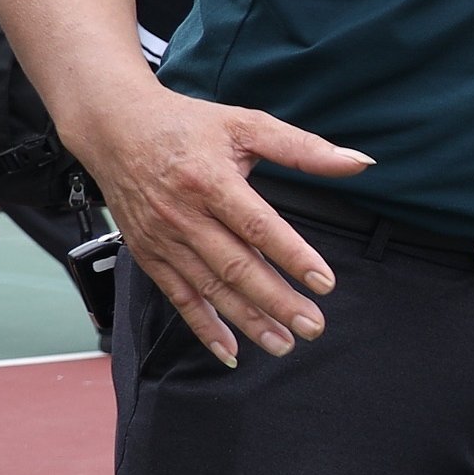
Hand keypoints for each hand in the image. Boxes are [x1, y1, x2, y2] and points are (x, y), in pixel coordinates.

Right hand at [65, 87, 368, 365]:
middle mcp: (182, 215)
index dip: (292, 255)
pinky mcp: (149, 254)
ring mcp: (163, 238)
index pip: (258, 226)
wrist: (114, 127)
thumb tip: (358, 161)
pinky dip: (203, 327)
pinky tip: (230, 350)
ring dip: (247, 320)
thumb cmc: (186, 124)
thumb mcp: (246, 124)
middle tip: (313, 326)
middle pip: (235, 265)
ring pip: (209, 288)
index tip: (325, 282)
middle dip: (276, 301)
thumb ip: (303, 147)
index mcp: (210, 181)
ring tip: (283, 343)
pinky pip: (178, 296)